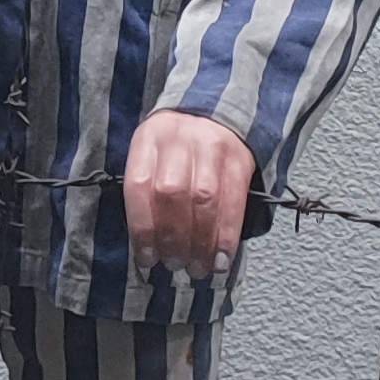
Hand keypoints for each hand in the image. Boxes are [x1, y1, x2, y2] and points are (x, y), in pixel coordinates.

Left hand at [122, 111, 255, 281]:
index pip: (139, 186)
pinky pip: (234, 203)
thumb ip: (147, 192)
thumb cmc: (177, 145)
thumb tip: (149, 247)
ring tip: (197, 268)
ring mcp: (212, 147)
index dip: (142, 228)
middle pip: (172, 193)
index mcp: (149, 139)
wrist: (217, 111)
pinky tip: (221, 260)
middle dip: (172, 238)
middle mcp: (179, 139)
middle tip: (174, 265)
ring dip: (200, 243)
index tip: (146, 258)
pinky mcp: (240, 159)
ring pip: (204, 200)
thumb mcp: (152, 154)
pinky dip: (227, 237)